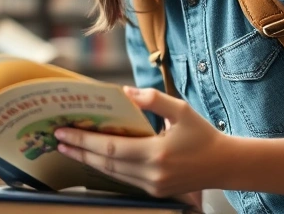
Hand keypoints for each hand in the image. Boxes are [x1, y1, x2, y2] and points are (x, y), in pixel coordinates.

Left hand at [54, 86, 229, 198]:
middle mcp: (151, 174)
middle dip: (79, 151)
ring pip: (111, 174)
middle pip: (105, 163)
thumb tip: (126, 91)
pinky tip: (94, 158)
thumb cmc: (203, 135)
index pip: (110, 148)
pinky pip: (123, 179)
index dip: (84, 141)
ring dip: (88, 161)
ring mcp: (152, 186)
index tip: (64, 131)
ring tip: (69, 148)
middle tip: (58, 138)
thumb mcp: (181, 110)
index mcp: (156, 153)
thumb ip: (153, 100)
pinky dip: (106, 168)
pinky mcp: (154, 192)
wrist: (225, 165)